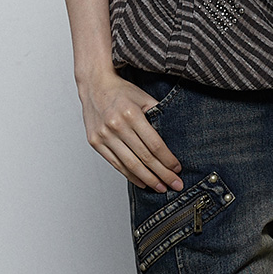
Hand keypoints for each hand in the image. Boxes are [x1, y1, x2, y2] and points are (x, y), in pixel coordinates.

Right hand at [78, 70, 184, 192]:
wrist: (95, 86)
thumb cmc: (121, 92)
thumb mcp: (144, 97)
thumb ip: (158, 115)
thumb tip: (174, 138)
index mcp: (131, 114)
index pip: (154, 144)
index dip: (167, 159)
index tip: (177, 169)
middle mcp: (116, 126)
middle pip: (144, 157)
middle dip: (162, 174)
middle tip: (175, 185)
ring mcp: (104, 136)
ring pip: (130, 164)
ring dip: (148, 179)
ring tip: (160, 188)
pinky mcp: (95, 142)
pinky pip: (116, 164)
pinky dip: (130, 175)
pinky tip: (142, 182)